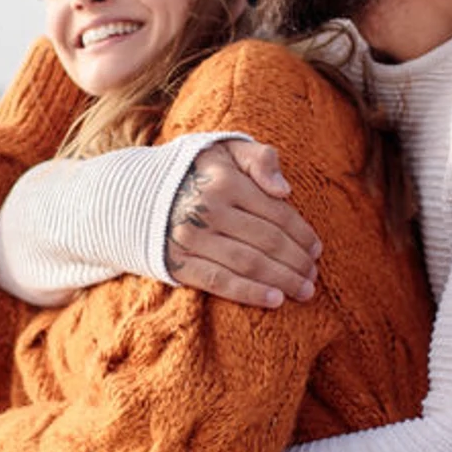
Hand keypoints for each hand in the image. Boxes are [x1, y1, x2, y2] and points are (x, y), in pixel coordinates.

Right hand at [165, 139, 321, 306]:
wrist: (134, 195)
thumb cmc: (193, 172)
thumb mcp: (225, 150)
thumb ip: (259, 159)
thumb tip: (286, 191)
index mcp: (225, 182)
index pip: (276, 213)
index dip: (302, 234)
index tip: (317, 249)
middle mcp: (208, 210)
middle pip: (267, 241)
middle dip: (297, 261)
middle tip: (313, 275)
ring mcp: (191, 239)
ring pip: (249, 264)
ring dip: (283, 280)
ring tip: (304, 290)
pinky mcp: (178, 263)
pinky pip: (220, 282)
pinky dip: (250, 293)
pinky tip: (276, 301)